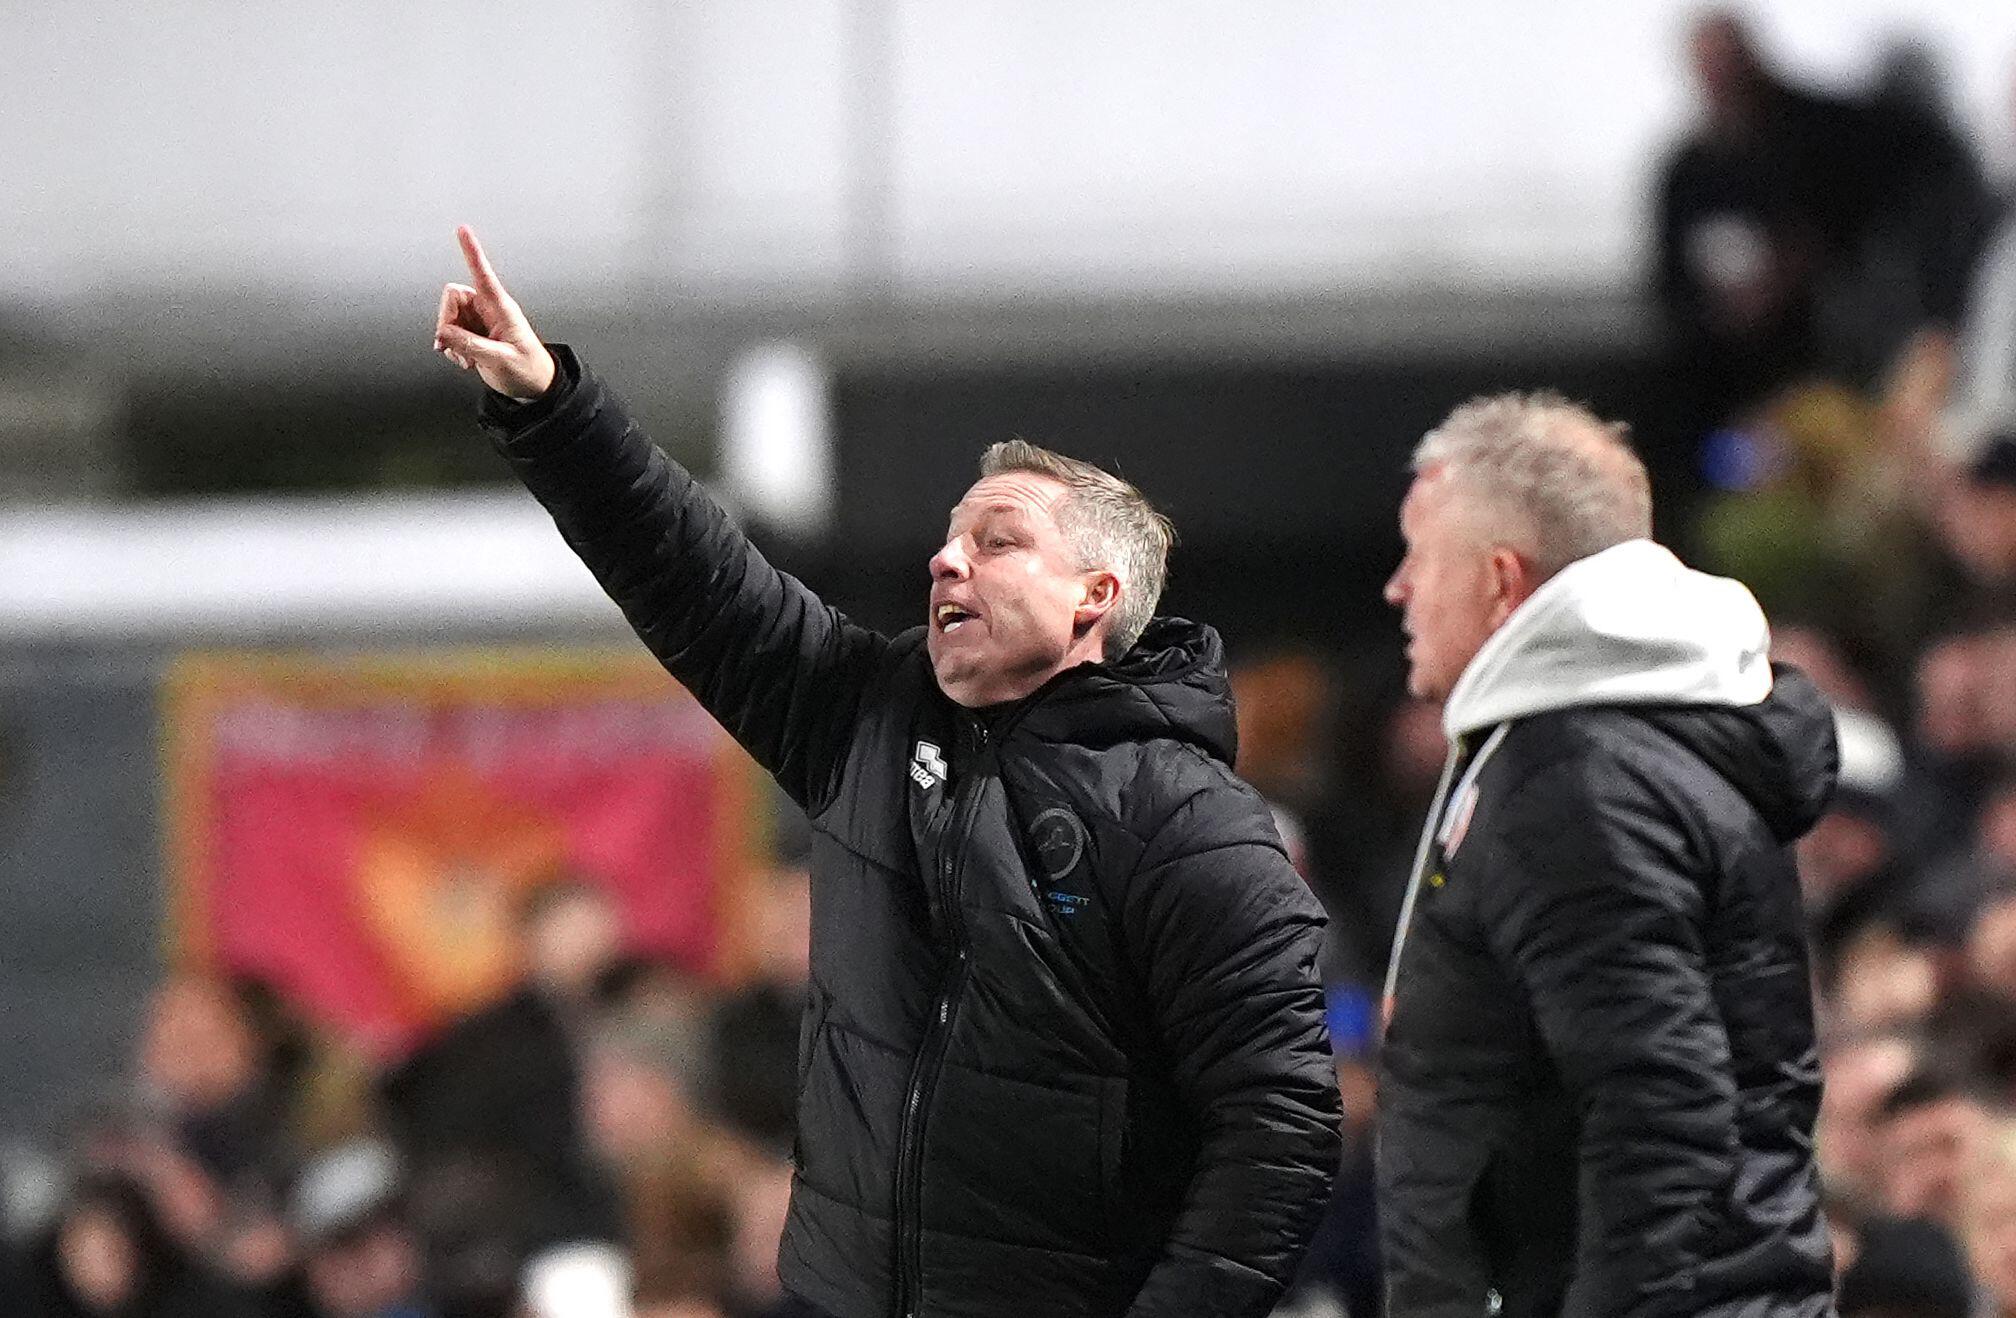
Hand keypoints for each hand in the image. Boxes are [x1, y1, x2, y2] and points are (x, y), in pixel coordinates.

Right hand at [433, 225, 556, 400]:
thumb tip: (444, 334)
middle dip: (446, 321)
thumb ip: (471, 346)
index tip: (462, 229)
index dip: (472, 251)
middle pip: (452, 298)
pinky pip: (449, 332)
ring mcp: (479, 322)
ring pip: (448, 317)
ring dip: (449, 339)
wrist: (533, 387)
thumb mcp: (501, 360)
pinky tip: (465, 360)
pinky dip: (451, 348)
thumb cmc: (528, 369)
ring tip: (466, 358)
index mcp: (501, 308)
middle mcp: (488, 310)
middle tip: (451, 344)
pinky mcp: (472, 335)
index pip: (483, 274)